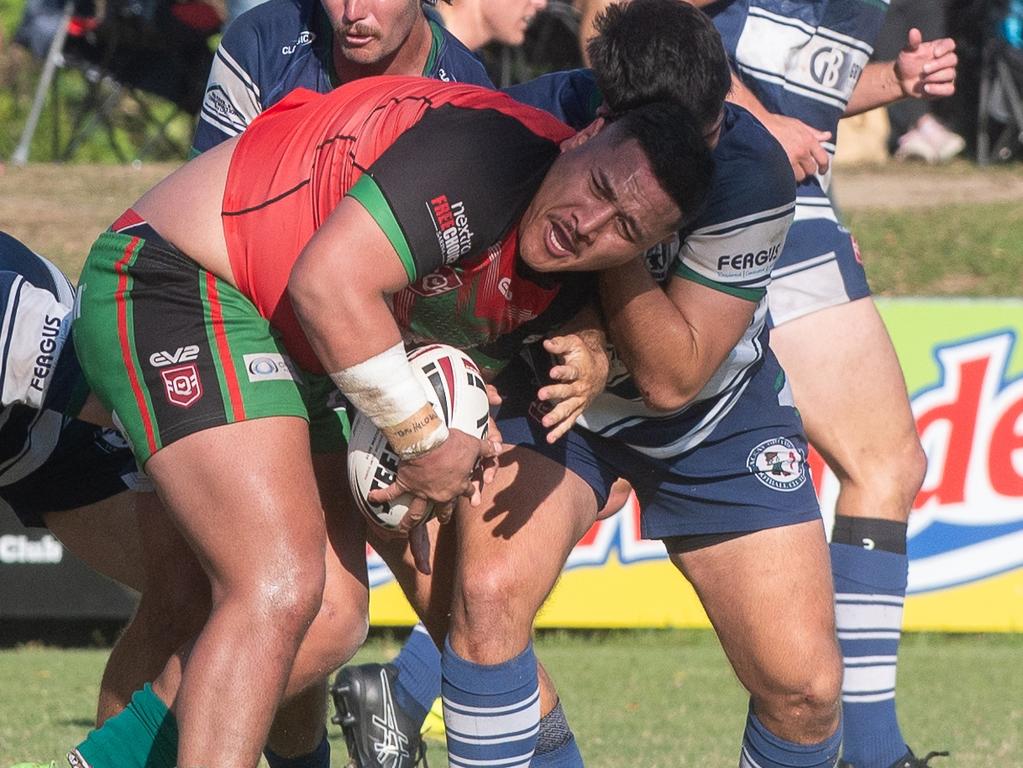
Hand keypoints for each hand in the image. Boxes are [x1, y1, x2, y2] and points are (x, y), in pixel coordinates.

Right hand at [367, 430, 501, 528]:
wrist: (428, 442)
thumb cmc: (452, 443)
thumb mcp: (474, 444)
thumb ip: (488, 448)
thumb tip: (500, 447)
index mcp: (458, 486)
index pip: (468, 491)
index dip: (472, 493)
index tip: (474, 499)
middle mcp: (440, 494)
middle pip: (444, 509)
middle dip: (444, 515)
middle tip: (444, 520)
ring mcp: (422, 493)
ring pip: (416, 514)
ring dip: (409, 523)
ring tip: (403, 532)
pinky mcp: (406, 484)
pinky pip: (392, 493)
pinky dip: (381, 496)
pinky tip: (372, 499)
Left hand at [537, 332, 608, 442]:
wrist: (600, 370)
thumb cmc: (583, 356)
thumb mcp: (574, 344)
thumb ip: (560, 344)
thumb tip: (546, 343)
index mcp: (580, 370)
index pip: (571, 371)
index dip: (563, 371)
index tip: (553, 372)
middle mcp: (580, 387)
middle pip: (567, 391)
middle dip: (555, 393)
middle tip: (541, 395)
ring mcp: (579, 400)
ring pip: (568, 409)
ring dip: (557, 416)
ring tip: (545, 422)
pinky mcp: (577, 409)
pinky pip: (569, 422)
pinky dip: (560, 431)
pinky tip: (550, 439)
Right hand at [760, 112, 831, 181]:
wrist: (760, 125)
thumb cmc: (778, 124)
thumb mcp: (799, 125)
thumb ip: (814, 133)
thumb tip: (827, 136)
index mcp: (808, 140)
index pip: (823, 158)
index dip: (824, 166)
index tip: (822, 170)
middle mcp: (802, 151)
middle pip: (811, 169)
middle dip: (807, 169)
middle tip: (802, 167)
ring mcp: (791, 159)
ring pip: (801, 176)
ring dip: (797, 174)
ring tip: (791, 168)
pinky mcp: (781, 165)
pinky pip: (789, 177)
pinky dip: (788, 175)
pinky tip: (784, 170)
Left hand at [895, 28, 957, 99]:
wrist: (901, 80)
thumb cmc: (907, 63)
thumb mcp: (907, 52)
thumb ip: (912, 43)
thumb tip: (913, 31)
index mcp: (940, 48)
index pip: (950, 44)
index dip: (945, 48)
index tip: (935, 53)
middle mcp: (947, 61)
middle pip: (953, 60)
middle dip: (938, 65)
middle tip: (923, 69)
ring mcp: (947, 74)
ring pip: (951, 74)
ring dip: (935, 77)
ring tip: (922, 80)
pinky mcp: (945, 88)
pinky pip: (949, 90)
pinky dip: (938, 89)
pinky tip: (926, 88)